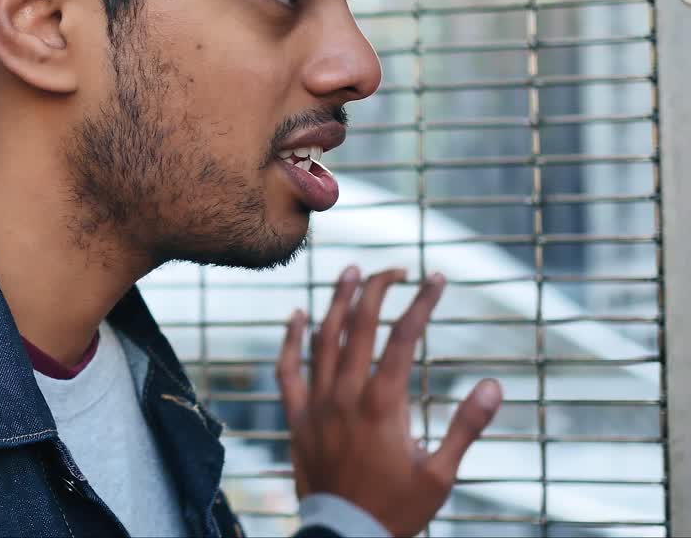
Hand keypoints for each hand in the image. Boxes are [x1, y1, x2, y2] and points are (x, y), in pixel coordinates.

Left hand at [275, 266, 503, 536]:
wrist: (346, 537)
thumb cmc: (396, 509)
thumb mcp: (441, 474)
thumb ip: (466, 426)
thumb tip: (493, 385)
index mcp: (383, 404)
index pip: (403, 337)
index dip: (421, 302)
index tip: (437, 278)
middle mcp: (345, 395)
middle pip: (360, 325)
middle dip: (378, 289)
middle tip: (396, 268)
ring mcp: (316, 404)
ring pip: (322, 339)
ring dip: (337, 301)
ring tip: (352, 273)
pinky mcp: (296, 418)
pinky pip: (287, 369)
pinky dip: (289, 339)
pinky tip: (295, 314)